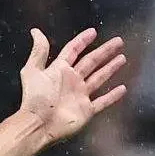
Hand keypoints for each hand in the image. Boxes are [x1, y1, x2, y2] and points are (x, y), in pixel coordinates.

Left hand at [18, 27, 126, 144]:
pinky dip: (112, 96)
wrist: (38, 124)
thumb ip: (38, 52)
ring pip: (99, 78)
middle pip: (91, 62)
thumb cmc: (35, 98)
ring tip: (122, 58)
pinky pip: (102, 101)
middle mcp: (71, 81)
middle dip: (104, 51)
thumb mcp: (33, 71)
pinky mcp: (86, 110)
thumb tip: (35, 31)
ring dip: (110, 68)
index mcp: (59, 70)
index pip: (72, 51)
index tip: (93, 32)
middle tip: (118, 41)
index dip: (82, 41)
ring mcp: (80, 95)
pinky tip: (122, 88)